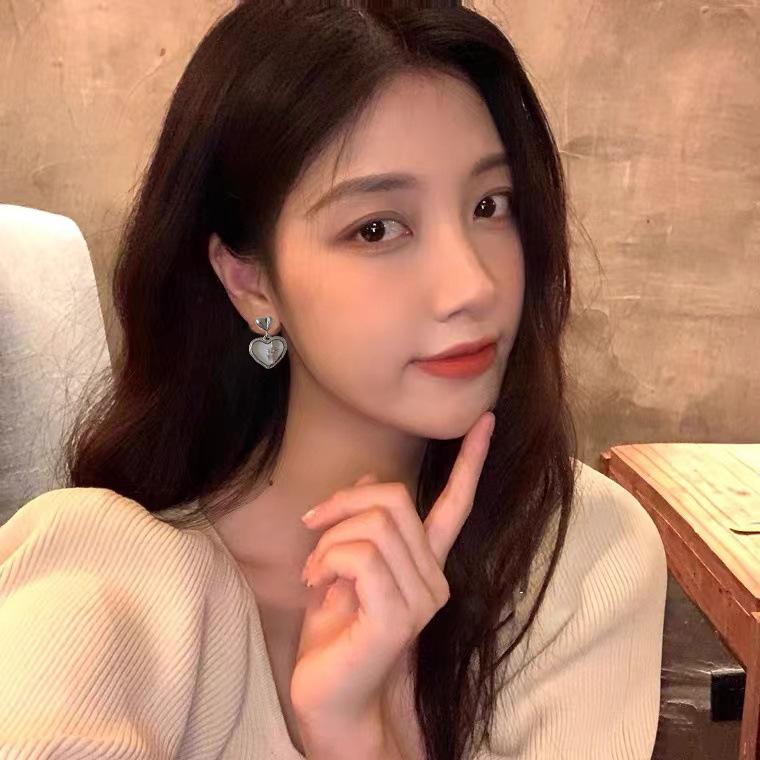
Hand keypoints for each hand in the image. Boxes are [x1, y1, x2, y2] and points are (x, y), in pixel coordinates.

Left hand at [290, 411, 495, 751]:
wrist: (327, 700)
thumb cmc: (332, 636)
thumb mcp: (339, 568)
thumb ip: (359, 526)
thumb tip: (367, 475)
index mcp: (422, 563)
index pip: (454, 504)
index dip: (471, 461)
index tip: (486, 420)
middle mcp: (433, 577)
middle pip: (393, 499)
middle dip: (342, 502)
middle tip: (311, 526)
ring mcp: (422, 598)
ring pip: (374, 525)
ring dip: (328, 540)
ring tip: (314, 572)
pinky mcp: (400, 616)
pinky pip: (360, 557)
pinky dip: (327, 561)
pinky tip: (317, 585)